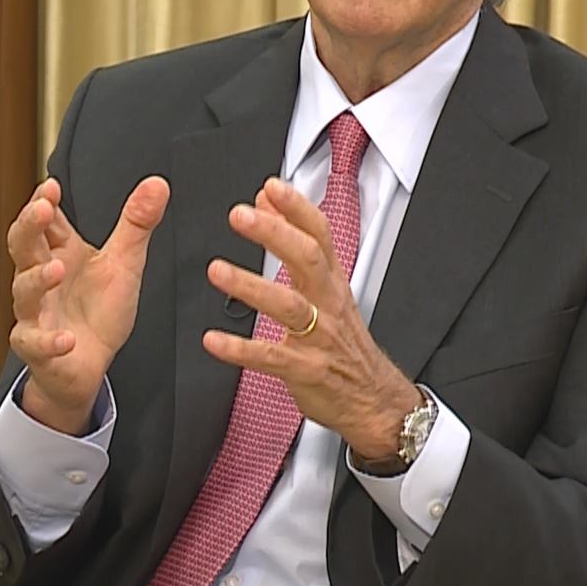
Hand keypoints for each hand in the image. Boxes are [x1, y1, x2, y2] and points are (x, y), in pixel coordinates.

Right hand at [7, 175, 169, 433]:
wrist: (88, 366)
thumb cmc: (98, 311)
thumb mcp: (124, 263)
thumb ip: (136, 224)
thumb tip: (157, 183)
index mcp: (59, 251)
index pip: (45, 220)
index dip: (44, 202)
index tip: (51, 186)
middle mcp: (40, 277)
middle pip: (23, 245)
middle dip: (29, 225)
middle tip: (42, 209)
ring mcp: (35, 312)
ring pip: (25, 291)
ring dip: (38, 279)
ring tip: (57, 268)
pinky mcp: (37, 348)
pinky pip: (36, 343)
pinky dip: (49, 341)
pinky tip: (66, 339)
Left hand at [202, 177, 419, 459]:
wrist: (373, 398)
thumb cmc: (344, 342)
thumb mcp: (325, 289)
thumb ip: (292, 243)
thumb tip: (266, 201)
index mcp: (331, 281)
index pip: (319, 235)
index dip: (297, 208)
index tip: (272, 186)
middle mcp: (328, 304)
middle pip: (306, 260)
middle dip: (273, 234)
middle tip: (239, 215)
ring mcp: (319, 337)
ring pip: (288, 305)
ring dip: (251, 285)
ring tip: (217, 270)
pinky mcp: (306, 370)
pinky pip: (271, 357)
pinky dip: (240, 350)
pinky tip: (213, 341)